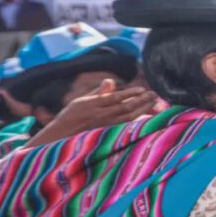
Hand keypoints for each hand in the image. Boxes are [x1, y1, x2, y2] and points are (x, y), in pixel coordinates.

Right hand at [28, 79, 157, 146]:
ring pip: (127, 117)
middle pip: (125, 107)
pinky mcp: (107, 132)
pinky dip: (137, 120)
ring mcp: (104, 125)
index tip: (142, 89)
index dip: (129, 93)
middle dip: (141, 100)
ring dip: (142, 109)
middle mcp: (99, 115)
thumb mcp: (81, 100)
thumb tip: (110, 81)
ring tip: (153, 102)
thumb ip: (98, 92)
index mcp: (92, 104)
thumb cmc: (72, 115)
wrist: (61, 135)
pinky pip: (125, 125)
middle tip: (154, 94)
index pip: (115, 97)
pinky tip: (147, 116)